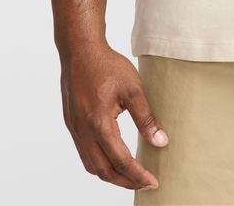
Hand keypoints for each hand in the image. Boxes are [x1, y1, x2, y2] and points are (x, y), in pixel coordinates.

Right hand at [59, 42, 168, 191]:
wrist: (80, 51)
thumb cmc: (107, 66)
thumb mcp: (133, 88)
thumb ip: (146, 118)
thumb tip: (161, 141)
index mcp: (99, 123)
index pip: (120, 160)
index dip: (138, 175)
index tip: (153, 181)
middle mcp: (83, 132)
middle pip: (104, 170)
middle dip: (125, 181)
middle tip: (145, 183)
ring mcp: (75, 129)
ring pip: (91, 165)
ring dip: (111, 175)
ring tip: (131, 175)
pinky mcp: (71, 125)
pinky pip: (84, 153)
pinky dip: (99, 163)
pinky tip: (112, 158)